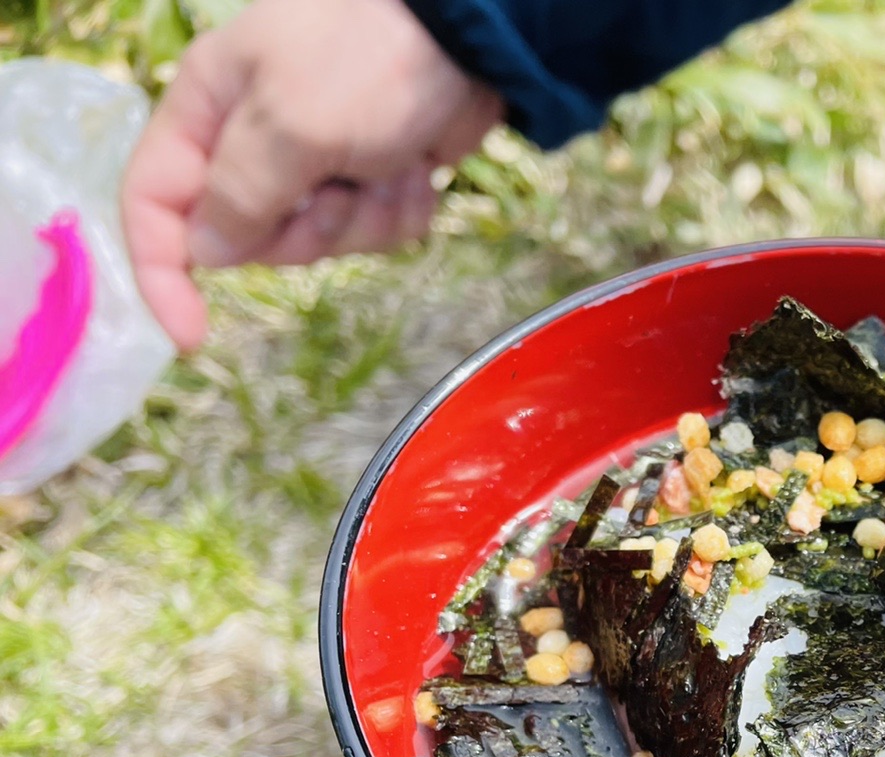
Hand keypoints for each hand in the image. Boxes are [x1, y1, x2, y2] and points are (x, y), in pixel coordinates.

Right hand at [121, 0, 502, 349]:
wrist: (472, 37)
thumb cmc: (370, 59)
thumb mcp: (291, 124)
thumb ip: (240, 193)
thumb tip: (203, 252)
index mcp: (207, 108)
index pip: (155, 203)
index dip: (162, 272)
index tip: (188, 334)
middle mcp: (253, 136)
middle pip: (249, 238)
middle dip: (302, 233)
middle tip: (335, 194)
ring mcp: (318, 160)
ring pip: (320, 241)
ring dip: (362, 219)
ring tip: (388, 168)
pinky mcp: (376, 175)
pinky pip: (373, 231)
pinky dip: (401, 211)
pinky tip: (420, 171)